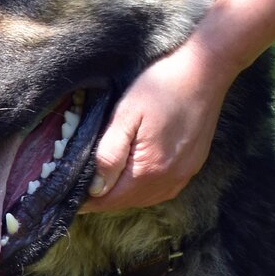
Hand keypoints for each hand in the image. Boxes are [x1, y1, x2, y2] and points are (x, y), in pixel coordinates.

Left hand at [80, 33, 236, 212]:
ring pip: (145, 199)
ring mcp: (182, 177)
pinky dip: (144, 190)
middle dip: (104, 199)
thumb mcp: (125, 115)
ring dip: (124, 195)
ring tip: (105, 185)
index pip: (110, 199)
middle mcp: (168, 181)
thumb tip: (95, 187)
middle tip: (82, 189)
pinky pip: (162, 191)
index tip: (70, 198)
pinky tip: (135, 178)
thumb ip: (109, 153)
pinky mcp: (191, 169)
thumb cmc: (161, 87)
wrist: (204, 73)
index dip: (88, 201)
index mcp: (148, 169)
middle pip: (127, 202)